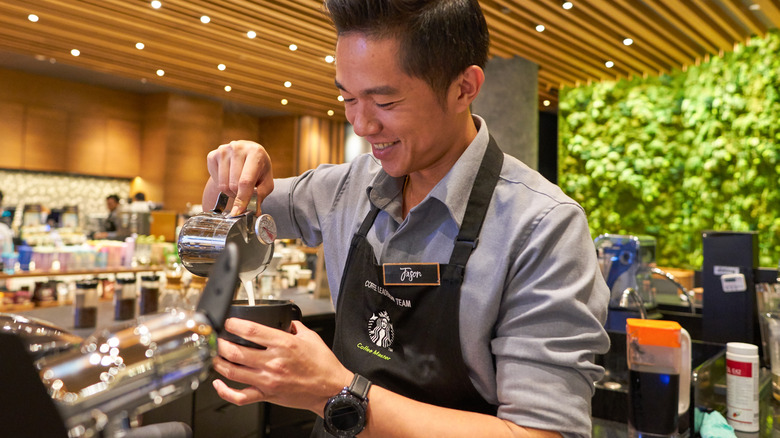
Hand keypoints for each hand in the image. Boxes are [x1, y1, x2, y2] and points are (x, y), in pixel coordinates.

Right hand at [204, 140, 273, 215]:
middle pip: (233, 185)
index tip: (238, 212)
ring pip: (223, 184)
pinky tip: (228, 177)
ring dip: (230, 191)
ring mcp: (223, 150)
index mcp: (255, 153)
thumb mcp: (265, 182)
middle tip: (244, 192)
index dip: (242, 199)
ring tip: (237, 185)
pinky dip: (222, 184)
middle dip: (238, 195)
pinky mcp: (212, 155)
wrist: (247, 154)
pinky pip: (215, 179)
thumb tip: (255, 213)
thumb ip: (260, 197)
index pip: (246, 181)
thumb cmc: (258, 169)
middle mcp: (238, 148)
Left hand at [212, 319, 352, 412]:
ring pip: (233, 372)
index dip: (234, 324)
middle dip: (221, 344)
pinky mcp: (267, 395)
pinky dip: (224, 391)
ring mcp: (268, 380)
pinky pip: (240, 396)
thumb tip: (286, 321)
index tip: (229, 322)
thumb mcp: (311, 338)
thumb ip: (296, 327)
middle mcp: (273, 362)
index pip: (251, 331)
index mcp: (284, 344)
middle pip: (236, 351)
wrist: (331, 390)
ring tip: (216, 356)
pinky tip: (219, 384)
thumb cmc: (323, 366)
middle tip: (218, 339)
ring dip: (219, 363)